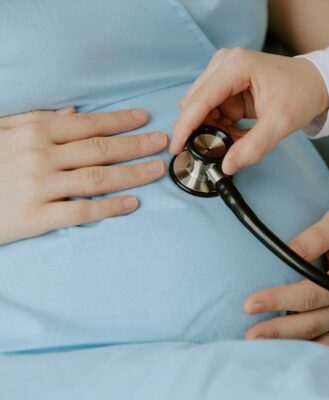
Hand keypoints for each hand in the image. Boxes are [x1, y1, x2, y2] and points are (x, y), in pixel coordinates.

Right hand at [0, 108, 167, 243]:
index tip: (144, 119)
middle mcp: (41, 157)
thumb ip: (36, 120)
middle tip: (161, 143)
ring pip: (97, 178)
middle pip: (100, 150)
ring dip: (132, 174)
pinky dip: (110, 208)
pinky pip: (82, 211)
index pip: (88, 125)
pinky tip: (132, 204)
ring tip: (156, 170)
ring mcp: (40, 188)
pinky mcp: (36, 218)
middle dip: (135, 145)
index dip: (120, 121)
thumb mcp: (1, 131)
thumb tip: (73, 113)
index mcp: (34, 133)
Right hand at [171, 48, 328, 174]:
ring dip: (212, 129)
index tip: (177, 147)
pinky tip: (236, 131)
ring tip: (236, 137)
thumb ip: (253, 147)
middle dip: (202, 129)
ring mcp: (222, 73)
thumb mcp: (281, 123)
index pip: (199, 100)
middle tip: (221, 147)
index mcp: (235, 66)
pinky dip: (219, 126)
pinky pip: (211, 110)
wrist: (315, 83)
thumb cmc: (301, 93)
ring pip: (200, 108)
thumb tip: (227, 166)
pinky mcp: (225, 84)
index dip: (185, 126)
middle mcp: (223, 64)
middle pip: (193, 103)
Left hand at [243, 206, 328, 346]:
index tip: (250, 303)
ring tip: (258, 347)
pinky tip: (282, 350)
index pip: (308, 296)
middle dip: (276, 331)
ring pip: (315, 340)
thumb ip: (317, 235)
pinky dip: (303, 349)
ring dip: (287, 345)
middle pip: (308, 324)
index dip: (278, 301)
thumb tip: (291, 251)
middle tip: (247, 335)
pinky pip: (325, 345)